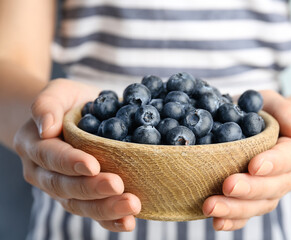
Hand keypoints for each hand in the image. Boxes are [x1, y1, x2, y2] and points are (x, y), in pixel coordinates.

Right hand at [14, 79, 140, 231]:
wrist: (72, 117)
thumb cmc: (68, 103)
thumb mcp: (58, 92)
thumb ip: (47, 104)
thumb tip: (47, 126)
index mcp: (34, 145)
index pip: (50, 156)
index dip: (70, 162)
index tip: (92, 165)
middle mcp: (43, 172)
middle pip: (64, 186)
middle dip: (91, 189)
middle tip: (117, 186)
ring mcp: (62, 188)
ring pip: (78, 205)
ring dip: (104, 208)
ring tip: (130, 206)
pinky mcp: (80, 197)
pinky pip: (91, 212)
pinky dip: (109, 220)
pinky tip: (128, 222)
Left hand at [202, 90, 290, 230]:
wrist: (262, 129)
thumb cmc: (265, 112)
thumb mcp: (273, 102)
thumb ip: (287, 112)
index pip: (288, 158)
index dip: (273, 163)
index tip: (253, 165)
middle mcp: (287, 175)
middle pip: (273, 187)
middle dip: (250, 189)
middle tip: (227, 186)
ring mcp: (271, 191)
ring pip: (259, 206)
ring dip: (236, 209)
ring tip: (211, 207)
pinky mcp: (254, 200)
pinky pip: (247, 215)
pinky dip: (232, 221)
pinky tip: (217, 222)